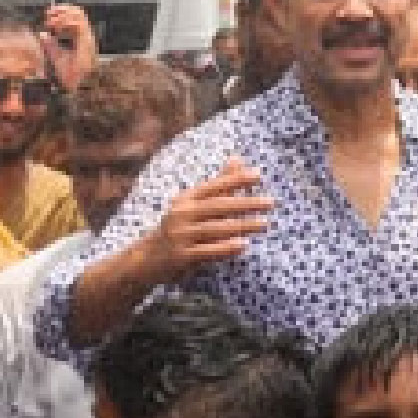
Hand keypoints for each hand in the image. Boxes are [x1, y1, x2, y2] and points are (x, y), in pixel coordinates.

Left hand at [39, 4, 98, 84]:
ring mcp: (88, 39)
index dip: (63, 11)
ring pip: (80, 17)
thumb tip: (42, 34)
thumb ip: (49, 44)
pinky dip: (66, 23)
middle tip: (49, 12)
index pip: (76, 17)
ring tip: (51, 19)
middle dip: (63, 9)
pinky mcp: (86, 43)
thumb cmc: (64, 73)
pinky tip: (56, 27)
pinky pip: (79, 26)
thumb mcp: (54, 54)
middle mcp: (86, 36)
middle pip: (79, 13)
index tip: (49, 12)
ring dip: (64, 15)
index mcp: (81, 38)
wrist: (70, 85)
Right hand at [145, 162, 269, 281]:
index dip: (236, 179)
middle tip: (270, 202)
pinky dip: (226, 248)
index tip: (258, 175)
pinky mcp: (182, 255)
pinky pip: (208, 251)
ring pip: (217, 229)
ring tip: (265, 223)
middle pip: (219, 206)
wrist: (147, 258)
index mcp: (186, 198)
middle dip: (246, 203)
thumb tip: (238, 160)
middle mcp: (182, 213)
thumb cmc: (179, 227)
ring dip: (243, 226)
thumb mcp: (193, 204)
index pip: (214, 185)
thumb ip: (218, 184)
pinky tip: (243, 245)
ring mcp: (181, 235)